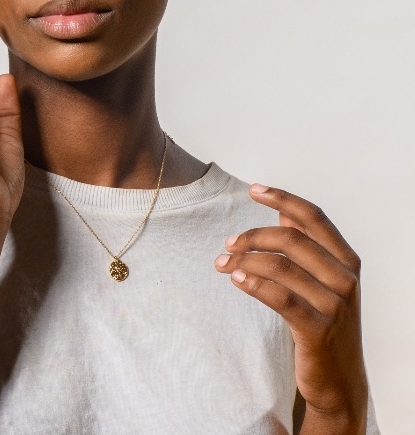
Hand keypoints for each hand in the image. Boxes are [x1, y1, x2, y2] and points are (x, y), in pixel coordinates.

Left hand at [214, 184, 367, 429]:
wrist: (339, 378)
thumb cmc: (324, 319)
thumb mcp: (323, 279)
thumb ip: (306, 245)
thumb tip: (284, 211)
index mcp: (346, 259)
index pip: (313, 216)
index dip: (282, 198)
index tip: (253, 189)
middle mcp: (345, 278)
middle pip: (290, 238)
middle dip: (252, 236)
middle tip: (228, 244)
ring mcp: (334, 305)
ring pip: (279, 265)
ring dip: (243, 260)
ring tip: (222, 264)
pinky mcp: (318, 330)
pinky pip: (278, 297)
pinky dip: (252, 283)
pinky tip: (235, 279)